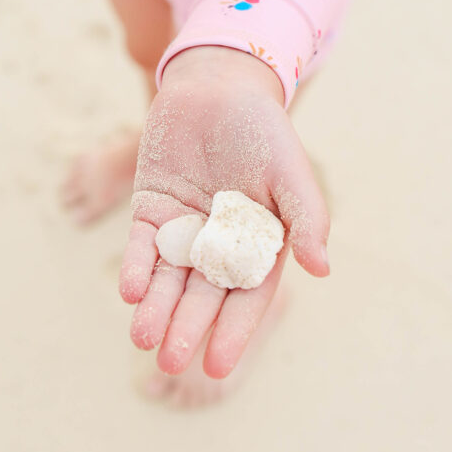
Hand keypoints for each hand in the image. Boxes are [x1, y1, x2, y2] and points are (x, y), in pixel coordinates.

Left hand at [119, 46, 330, 378]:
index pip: (245, 297)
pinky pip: (142, 245)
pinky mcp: (151, 208)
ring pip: (167, 278)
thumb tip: (322, 269)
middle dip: (186, 327)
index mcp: (258, 243)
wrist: (218, 85)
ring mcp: (183, 227)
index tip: (216, 367)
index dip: (232, 332)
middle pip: (201, 295)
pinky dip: (137, 267)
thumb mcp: (291, 172)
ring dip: (155, 307)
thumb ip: (306, 217)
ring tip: (142, 336)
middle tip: (169, 362)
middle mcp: (219, 244)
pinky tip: (130, 290)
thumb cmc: (263, 129)